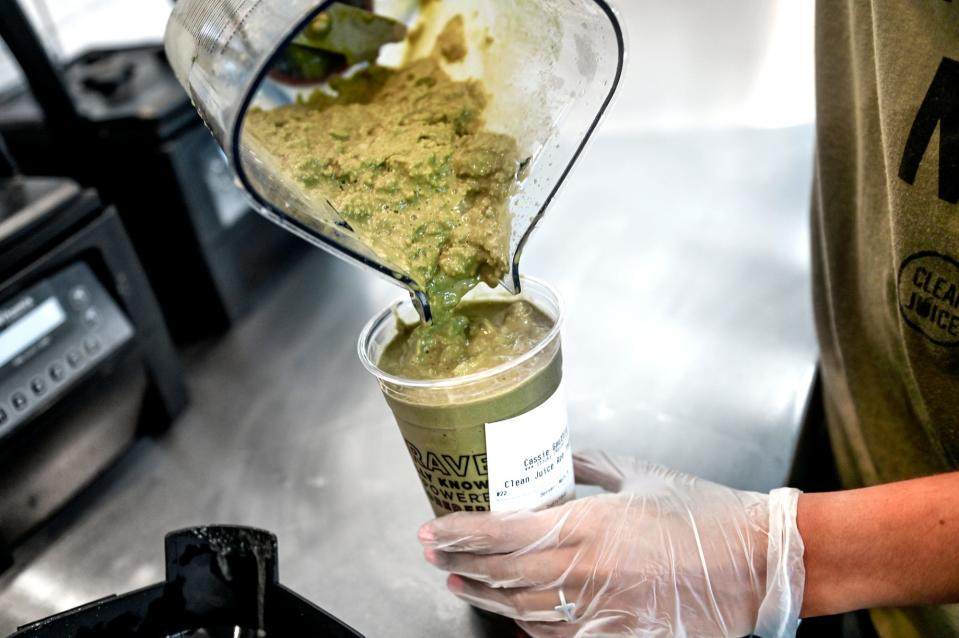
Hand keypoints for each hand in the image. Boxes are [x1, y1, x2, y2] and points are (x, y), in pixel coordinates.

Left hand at [418, 451, 804, 636]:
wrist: (756, 562)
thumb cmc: (703, 513)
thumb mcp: (638, 475)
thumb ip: (586, 471)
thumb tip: (553, 466)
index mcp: (589, 526)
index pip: (502, 533)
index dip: (460, 533)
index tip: (433, 528)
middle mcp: (586, 573)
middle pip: (502, 574)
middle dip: (459, 563)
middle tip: (432, 553)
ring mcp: (600, 612)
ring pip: (522, 609)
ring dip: (484, 595)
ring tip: (458, 582)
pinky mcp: (618, 637)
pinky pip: (557, 637)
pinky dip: (526, 624)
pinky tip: (511, 612)